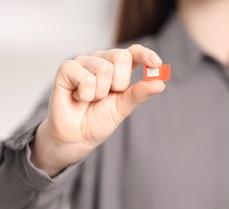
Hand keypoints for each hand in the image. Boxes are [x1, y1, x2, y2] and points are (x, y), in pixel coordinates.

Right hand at [31, 44, 165, 176]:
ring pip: (103, 68)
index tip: (157, 65)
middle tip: (106, 96)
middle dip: (119, 83)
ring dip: (99, 93)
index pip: (133, 52)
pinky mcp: (67, 68)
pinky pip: (86, 77)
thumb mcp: (124, 107)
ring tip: (89, 99)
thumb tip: (160, 83)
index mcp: (117, 68)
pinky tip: (77, 97)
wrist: (77, 136)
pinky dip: (85, 94)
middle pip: (121, 56)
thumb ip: (139, 93)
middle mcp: (101, 60)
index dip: (146, 54)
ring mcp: (84, 62)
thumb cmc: (98, 120)